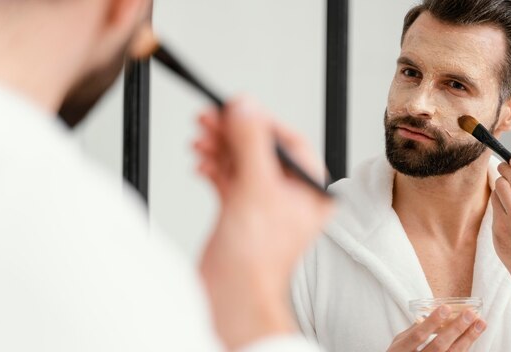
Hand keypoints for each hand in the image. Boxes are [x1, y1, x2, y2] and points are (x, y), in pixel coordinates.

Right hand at [194, 96, 333, 349]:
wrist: (233, 296)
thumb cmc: (256, 258)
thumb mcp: (257, 188)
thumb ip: (251, 142)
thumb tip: (245, 106)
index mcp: (310, 189)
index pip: (288, 141)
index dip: (260, 121)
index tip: (235, 107)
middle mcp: (291, 195)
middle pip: (261, 149)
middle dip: (233, 133)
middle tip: (208, 118)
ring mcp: (266, 205)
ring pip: (242, 163)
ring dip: (220, 149)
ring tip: (200, 139)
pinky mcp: (243, 214)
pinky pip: (229, 180)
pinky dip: (214, 169)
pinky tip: (201, 164)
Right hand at [387, 306, 485, 351]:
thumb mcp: (399, 342)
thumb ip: (413, 330)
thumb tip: (432, 313)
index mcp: (401, 350)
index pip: (418, 335)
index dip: (432, 322)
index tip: (446, 308)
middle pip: (439, 346)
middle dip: (456, 329)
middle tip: (470, 314)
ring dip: (468, 338)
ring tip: (480, 324)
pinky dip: (465, 347)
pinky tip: (472, 336)